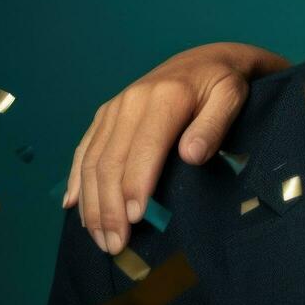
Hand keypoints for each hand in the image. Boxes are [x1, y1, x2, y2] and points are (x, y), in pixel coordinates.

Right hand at [66, 43, 289, 253]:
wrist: (207, 59)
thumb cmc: (224, 85)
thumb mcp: (232, 98)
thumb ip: (214, 125)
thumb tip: (191, 155)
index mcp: (164, 97)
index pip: (143, 149)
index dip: (135, 187)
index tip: (135, 221)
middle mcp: (131, 101)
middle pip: (110, 161)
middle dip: (109, 207)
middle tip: (115, 245)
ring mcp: (114, 108)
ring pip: (92, 160)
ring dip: (91, 203)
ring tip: (100, 238)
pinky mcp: (106, 114)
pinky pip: (84, 149)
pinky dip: (76, 180)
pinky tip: (73, 207)